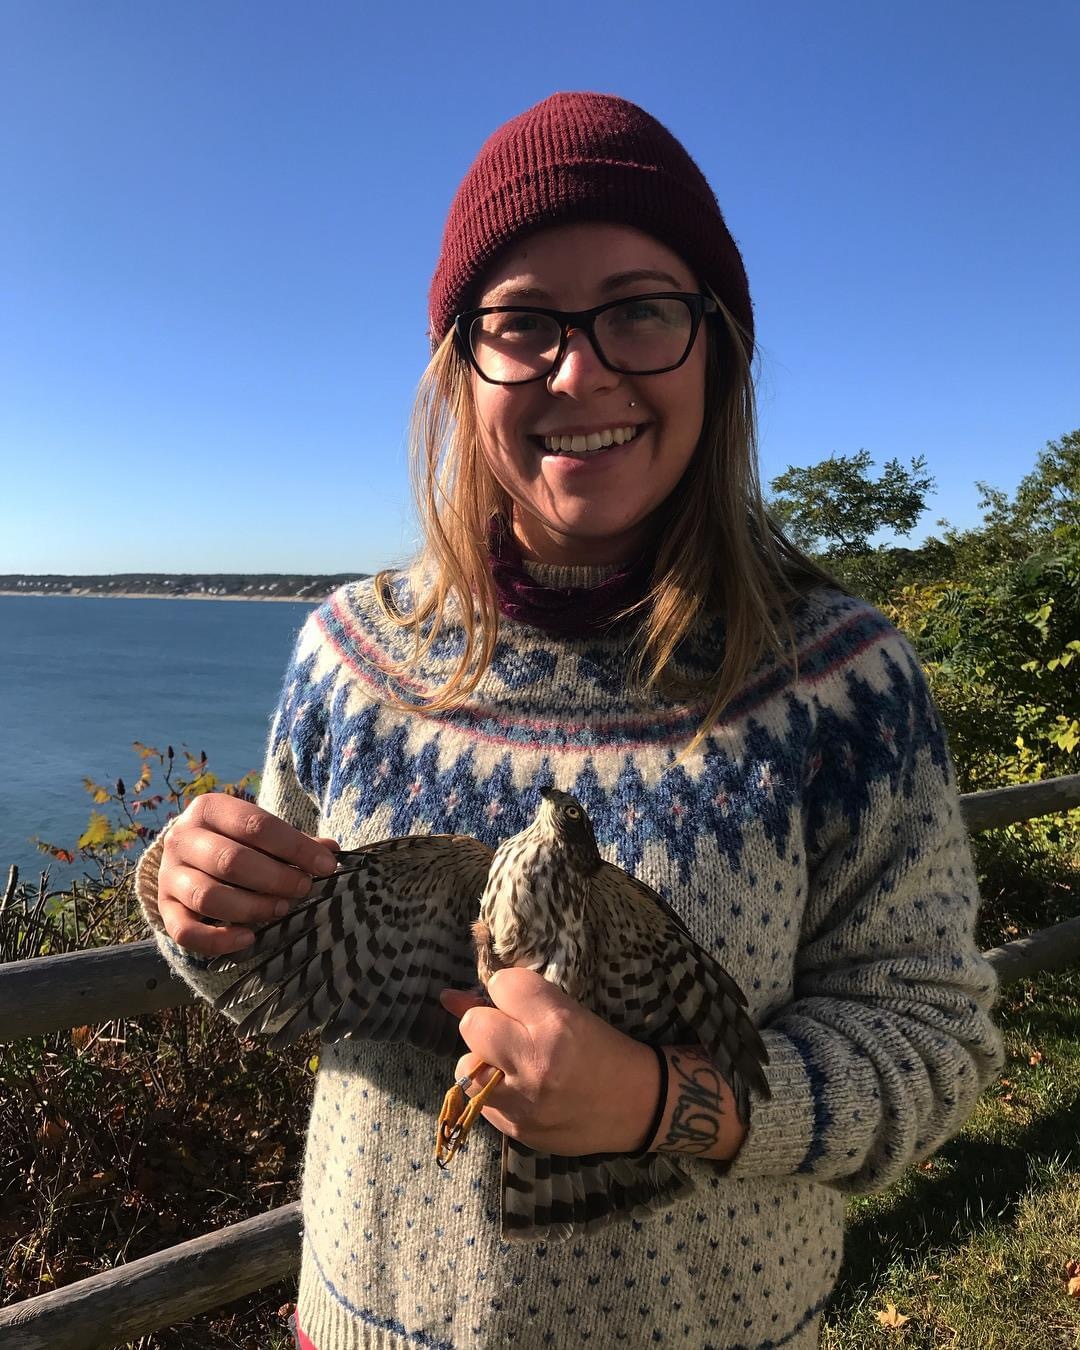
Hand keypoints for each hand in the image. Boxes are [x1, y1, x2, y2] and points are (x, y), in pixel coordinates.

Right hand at [155, 793, 338, 956]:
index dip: (295, 847)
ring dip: (253, 907)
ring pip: (209, 896)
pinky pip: (185, 932)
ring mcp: (170, 875)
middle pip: (231, 861)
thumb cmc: (235, 841)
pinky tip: (249, 938)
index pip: (255, 825)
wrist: (188, 857)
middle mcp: (182, 838)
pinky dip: (219, 940)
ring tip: (282, 908)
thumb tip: (331, 850)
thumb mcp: (259, 833)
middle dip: (276, 878)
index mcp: (209, 809)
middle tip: (303, 888)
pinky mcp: (164, 908)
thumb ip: (293, 842)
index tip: (326, 865)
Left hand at [440, 967, 660, 1156]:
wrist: (639, 1106)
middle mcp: (536, 1062)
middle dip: (484, 1024)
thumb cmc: (604, 1051)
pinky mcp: (517, 1130)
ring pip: (465, 1068)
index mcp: (556, 1024)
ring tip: (508, 1066)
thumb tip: (451, 997)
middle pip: (472, 1025)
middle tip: (505, 1034)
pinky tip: (517, 1091)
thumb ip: (516, 1002)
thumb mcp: (569, 1013)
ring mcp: (524, 1102)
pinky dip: (492, 1093)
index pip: (501, 985)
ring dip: (482, 1062)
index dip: (506, 989)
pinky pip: (480, 1103)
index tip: (518, 1001)